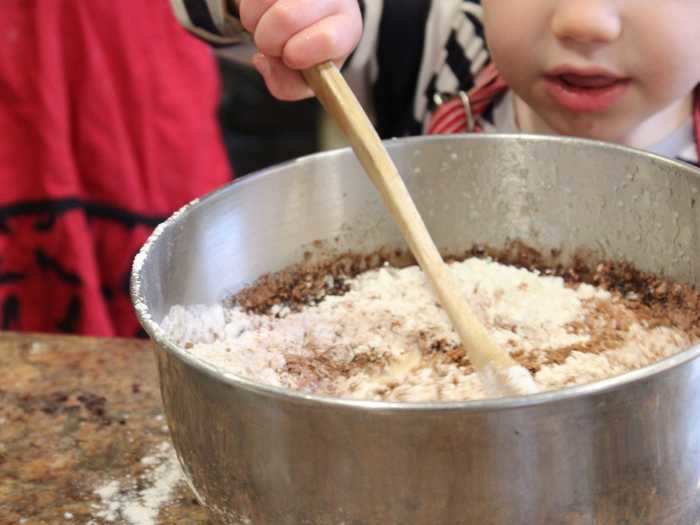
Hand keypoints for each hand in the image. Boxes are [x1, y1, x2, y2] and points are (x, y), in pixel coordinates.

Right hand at [238, 0, 361, 99]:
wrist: (309, 17)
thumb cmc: (309, 52)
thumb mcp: (306, 80)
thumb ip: (287, 85)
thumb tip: (263, 62)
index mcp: (348, 29)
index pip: (327, 39)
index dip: (298, 55)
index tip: (291, 58)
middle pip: (286, 17)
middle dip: (268, 41)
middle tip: (273, 46)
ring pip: (264, 1)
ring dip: (255, 24)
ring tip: (268, 28)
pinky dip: (249, 9)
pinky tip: (263, 12)